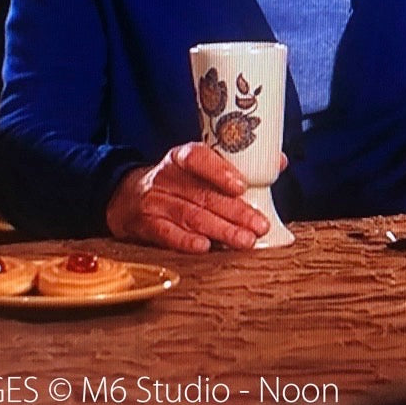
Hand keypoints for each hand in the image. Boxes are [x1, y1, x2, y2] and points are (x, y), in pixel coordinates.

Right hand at [106, 142, 281, 253]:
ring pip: (189, 215)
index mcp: (180, 158)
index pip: (197, 157)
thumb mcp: (196, 168)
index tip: (241, 186)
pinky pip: (165, 233)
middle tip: (259, 225)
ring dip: (220, 230)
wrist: (126, 197)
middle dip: (234, 211)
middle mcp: (165, 176)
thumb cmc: (175, 183)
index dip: (219, 170)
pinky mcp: (145, 224)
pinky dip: (185, 241)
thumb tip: (279, 161)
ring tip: (245, 241)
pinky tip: (204, 247)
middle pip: (201, 194)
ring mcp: (153, 200)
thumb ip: (234, 167)